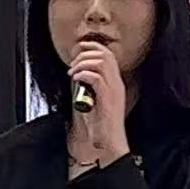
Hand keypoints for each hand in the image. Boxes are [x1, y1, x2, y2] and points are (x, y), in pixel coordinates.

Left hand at [66, 40, 130, 167]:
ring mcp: (114, 90)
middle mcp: (117, 84)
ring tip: (73, 72)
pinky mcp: (108, 99)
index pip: (108, 54)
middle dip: (85, 54)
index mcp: (115, 83)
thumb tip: (76, 73)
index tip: (79, 48)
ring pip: (101, 62)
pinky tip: (76, 79)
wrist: (108, 141)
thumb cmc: (99, 125)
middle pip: (105, 54)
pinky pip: (97, 78)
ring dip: (83, 63)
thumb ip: (87, 86)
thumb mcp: (92, 100)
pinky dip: (84, 75)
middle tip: (72, 64)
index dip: (93, 47)